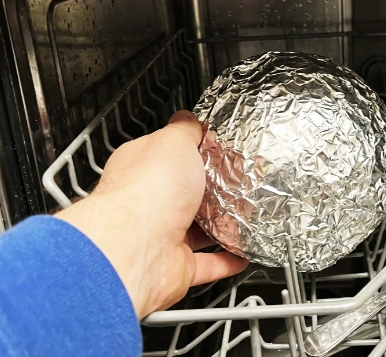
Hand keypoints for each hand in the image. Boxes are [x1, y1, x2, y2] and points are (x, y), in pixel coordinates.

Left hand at [55, 111, 248, 318]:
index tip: (221, 150)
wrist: (136, 246)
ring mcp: (161, 235)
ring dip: (221, 225)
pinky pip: (206, 264)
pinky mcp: (175, 265)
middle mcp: (148, 202)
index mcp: (142, 167)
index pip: (170, 155)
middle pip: (185, 194)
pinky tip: (243, 254)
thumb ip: (186, 130)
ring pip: (197, 229)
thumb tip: (191, 120)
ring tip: (248, 216)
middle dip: (212, 191)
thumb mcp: (173, 141)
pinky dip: (226, 260)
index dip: (196, 151)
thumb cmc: (147, 190)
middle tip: (241, 183)